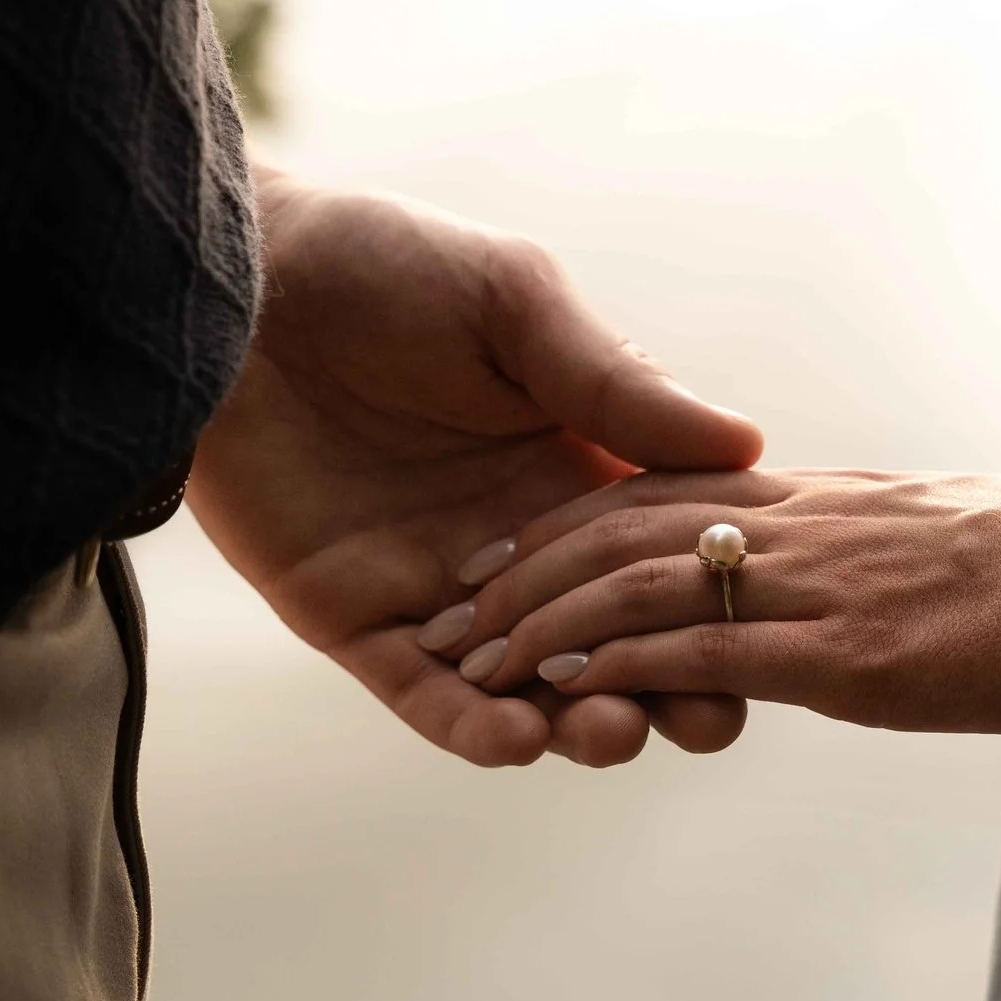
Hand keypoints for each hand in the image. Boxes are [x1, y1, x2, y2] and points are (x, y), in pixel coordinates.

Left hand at [185, 169, 763, 766]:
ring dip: (577, 724)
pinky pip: (424, 693)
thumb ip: (616, 386)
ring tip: (611, 731)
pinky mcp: (354, 617)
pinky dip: (472, 725)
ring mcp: (438, 588)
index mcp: (574, 467)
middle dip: (665, 693)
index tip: (762, 638)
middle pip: (611, 644)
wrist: (238, 279)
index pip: (663, 560)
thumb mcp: (517, 306)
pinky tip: (518, 737)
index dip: (713, 605)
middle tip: (702, 723)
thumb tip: (747, 443)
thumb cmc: (382, 263)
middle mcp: (517, 542)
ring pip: (527, 688)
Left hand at [425, 467, 1000, 734]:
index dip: (584, 521)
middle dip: (532, 566)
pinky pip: (702, 649)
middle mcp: (809, 526)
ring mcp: (823, 584)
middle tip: (459, 601)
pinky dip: (617, 664)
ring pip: (642, 582)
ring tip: (471, 652)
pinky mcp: (846, 652)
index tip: (520, 550)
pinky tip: (560, 686)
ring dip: (546, 619)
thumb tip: (863, 592)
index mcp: (833, 501)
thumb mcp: (962, 550)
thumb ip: (890, 560)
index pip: (677, 494)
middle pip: (629, 523)